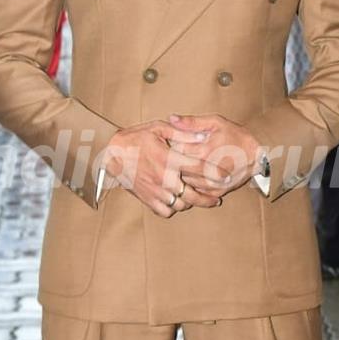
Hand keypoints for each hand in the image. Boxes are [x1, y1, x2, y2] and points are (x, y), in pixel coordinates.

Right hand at [102, 120, 227, 217]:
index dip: (215, 173)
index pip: (199, 168)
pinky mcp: (147, 198)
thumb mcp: (158, 128)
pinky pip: (166, 211)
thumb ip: (182, 133)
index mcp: (169, 159)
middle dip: (207, 199)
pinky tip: (177, 202)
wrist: (112, 153)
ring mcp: (155, 190)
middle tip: (216, 199)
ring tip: (197, 200)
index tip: (226, 176)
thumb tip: (203, 136)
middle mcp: (164, 178)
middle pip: (193, 195)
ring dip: (190, 203)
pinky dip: (173, 208)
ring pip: (180, 205)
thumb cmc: (136, 138)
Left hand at [167, 113, 261, 197]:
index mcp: (204, 151)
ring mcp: (211, 184)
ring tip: (182, 163)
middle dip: (173, 161)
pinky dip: (190, 184)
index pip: (175, 151)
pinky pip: (195, 192)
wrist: (258, 156)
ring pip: (184, 182)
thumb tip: (171, 118)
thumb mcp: (216, 122)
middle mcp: (207, 171)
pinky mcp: (215, 192)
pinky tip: (192, 175)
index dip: (170, 146)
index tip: (170, 142)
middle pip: (177, 169)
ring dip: (180, 174)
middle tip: (173, 154)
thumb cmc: (236, 136)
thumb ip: (192, 122)